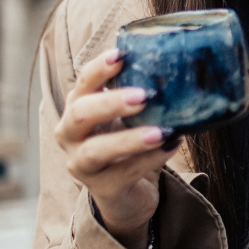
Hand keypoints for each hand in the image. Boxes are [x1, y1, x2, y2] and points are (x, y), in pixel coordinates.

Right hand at [54, 48, 176, 248]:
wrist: (127, 193)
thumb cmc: (128, 145)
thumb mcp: (130, 116)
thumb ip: (141, 95)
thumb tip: (178, 66)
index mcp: (78, 107)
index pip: (83, 82)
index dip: (99, 68)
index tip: (121, 55)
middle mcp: (70, 134)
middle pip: (80, 114)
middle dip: (111, 102)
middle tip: (144, 95)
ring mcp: (81, 164)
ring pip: (96, 150)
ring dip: (130, 139)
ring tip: (162, 130)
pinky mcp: (102, 188)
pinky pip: (124, 173)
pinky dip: (150, 159)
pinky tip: (171, 146)